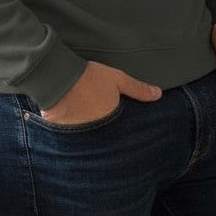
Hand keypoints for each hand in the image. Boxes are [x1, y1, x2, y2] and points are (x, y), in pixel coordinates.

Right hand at [41, 61, 160, 124]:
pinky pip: (73, 136)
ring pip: (90, 137)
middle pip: (106, 136)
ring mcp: (79, 134)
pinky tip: (76, 123)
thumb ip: (137, 89)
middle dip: (108, 134)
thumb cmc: (89, 77)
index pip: (122, 133)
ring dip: (92, 133)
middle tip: (107, 126)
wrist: (57, 78)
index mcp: (111, 120)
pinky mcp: (63, 133)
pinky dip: (75, 132)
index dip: (124, 131)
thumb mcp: (117, 79)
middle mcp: (96, 132)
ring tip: (90, 123)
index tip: (126, 131)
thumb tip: (158, 95)